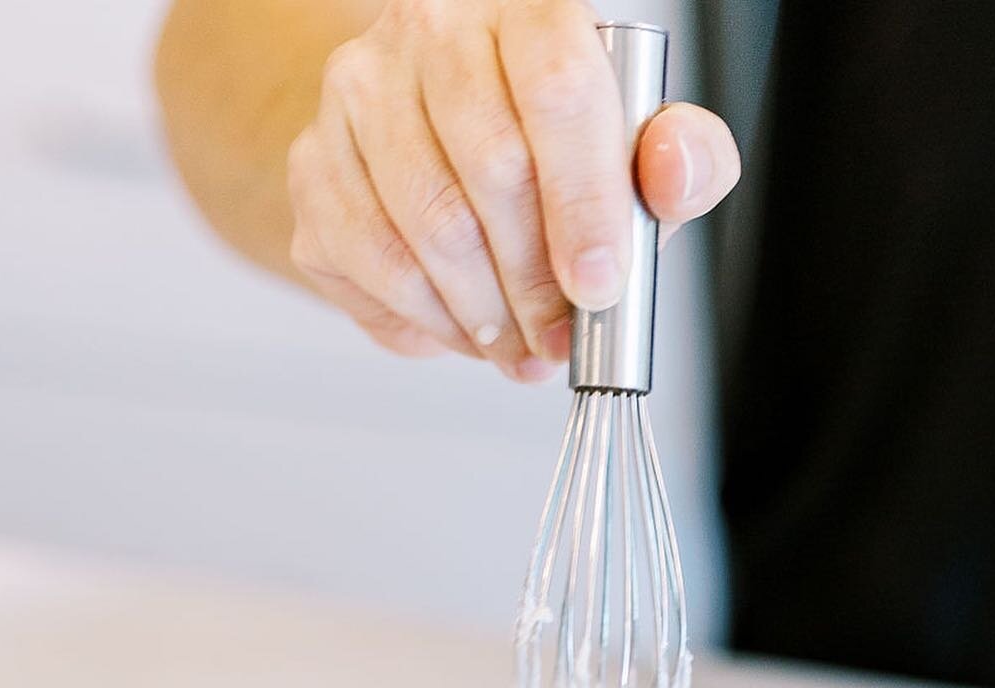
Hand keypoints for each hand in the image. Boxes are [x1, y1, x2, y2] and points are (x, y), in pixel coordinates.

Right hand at [285, 0, 739, 376]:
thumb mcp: (634, 147)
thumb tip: (674, 170)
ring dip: (484, 313)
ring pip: (428, 227)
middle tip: (559, 337)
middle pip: (490, 170)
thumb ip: (680, 159)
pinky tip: (466, 330)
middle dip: (534, 283)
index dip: (584, 205)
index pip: (558, 93)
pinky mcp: (314, 164)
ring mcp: (358, 94)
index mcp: (524, 7)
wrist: (439, 141)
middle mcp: (430, 29)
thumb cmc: (549, 146)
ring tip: (520, 347)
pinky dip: (430, 319)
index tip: (597, 286)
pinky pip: (375, 264)